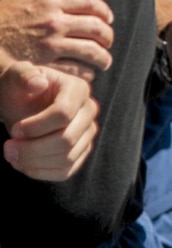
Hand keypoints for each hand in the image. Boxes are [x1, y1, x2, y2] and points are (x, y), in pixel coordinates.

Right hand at [0, 0, 114, 80]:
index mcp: (49, 2)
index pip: (89, 2)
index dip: (104, 11)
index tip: (107, 18)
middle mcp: (54, 21)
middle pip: (96, 26)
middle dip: (107, 35)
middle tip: (108, 42)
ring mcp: (51, 43)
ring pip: (92, 50)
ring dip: (103, 57)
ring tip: (104, 61)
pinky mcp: (46, 62)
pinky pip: (76, 68)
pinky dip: (86, 71)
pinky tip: (87, 73)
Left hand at [0, 63, 98, 179]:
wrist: (21, 102)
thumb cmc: (17, 88)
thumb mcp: (15, 76)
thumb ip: (24, 75)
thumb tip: (38, 83)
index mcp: (78, 89)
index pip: (63, 114)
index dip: (36, 127)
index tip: (14, 130)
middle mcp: (89, 111)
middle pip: (67, 140)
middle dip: (32, 149)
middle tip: (7, 148)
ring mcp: (87, 133)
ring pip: (66, 158)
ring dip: (34, 162)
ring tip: (12, 155)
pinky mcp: (80, 151)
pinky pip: (66, 171)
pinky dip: (41, 172)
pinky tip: (22, 164)